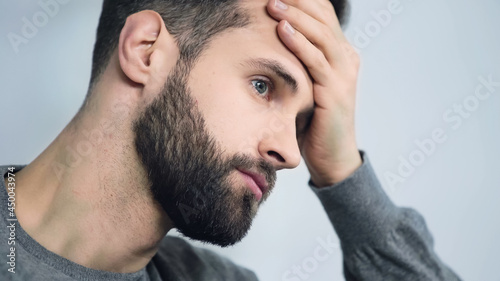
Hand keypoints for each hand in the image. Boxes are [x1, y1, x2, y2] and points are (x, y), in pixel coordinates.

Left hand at [267, 0, 361, 186]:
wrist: (332, 155)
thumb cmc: (314, 119)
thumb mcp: (308, 83)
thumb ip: (300, 62)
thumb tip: (272, 42)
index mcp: (340, 53)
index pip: (323, 16)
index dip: (303, 1)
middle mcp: (346, 58)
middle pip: (323, 18)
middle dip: (297, 2)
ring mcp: (344, 73)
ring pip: (321, 35)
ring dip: (295, 17)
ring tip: (272, 4)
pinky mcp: (336, 91)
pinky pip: (316, 60)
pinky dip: (299, 43)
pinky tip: (282, 29)